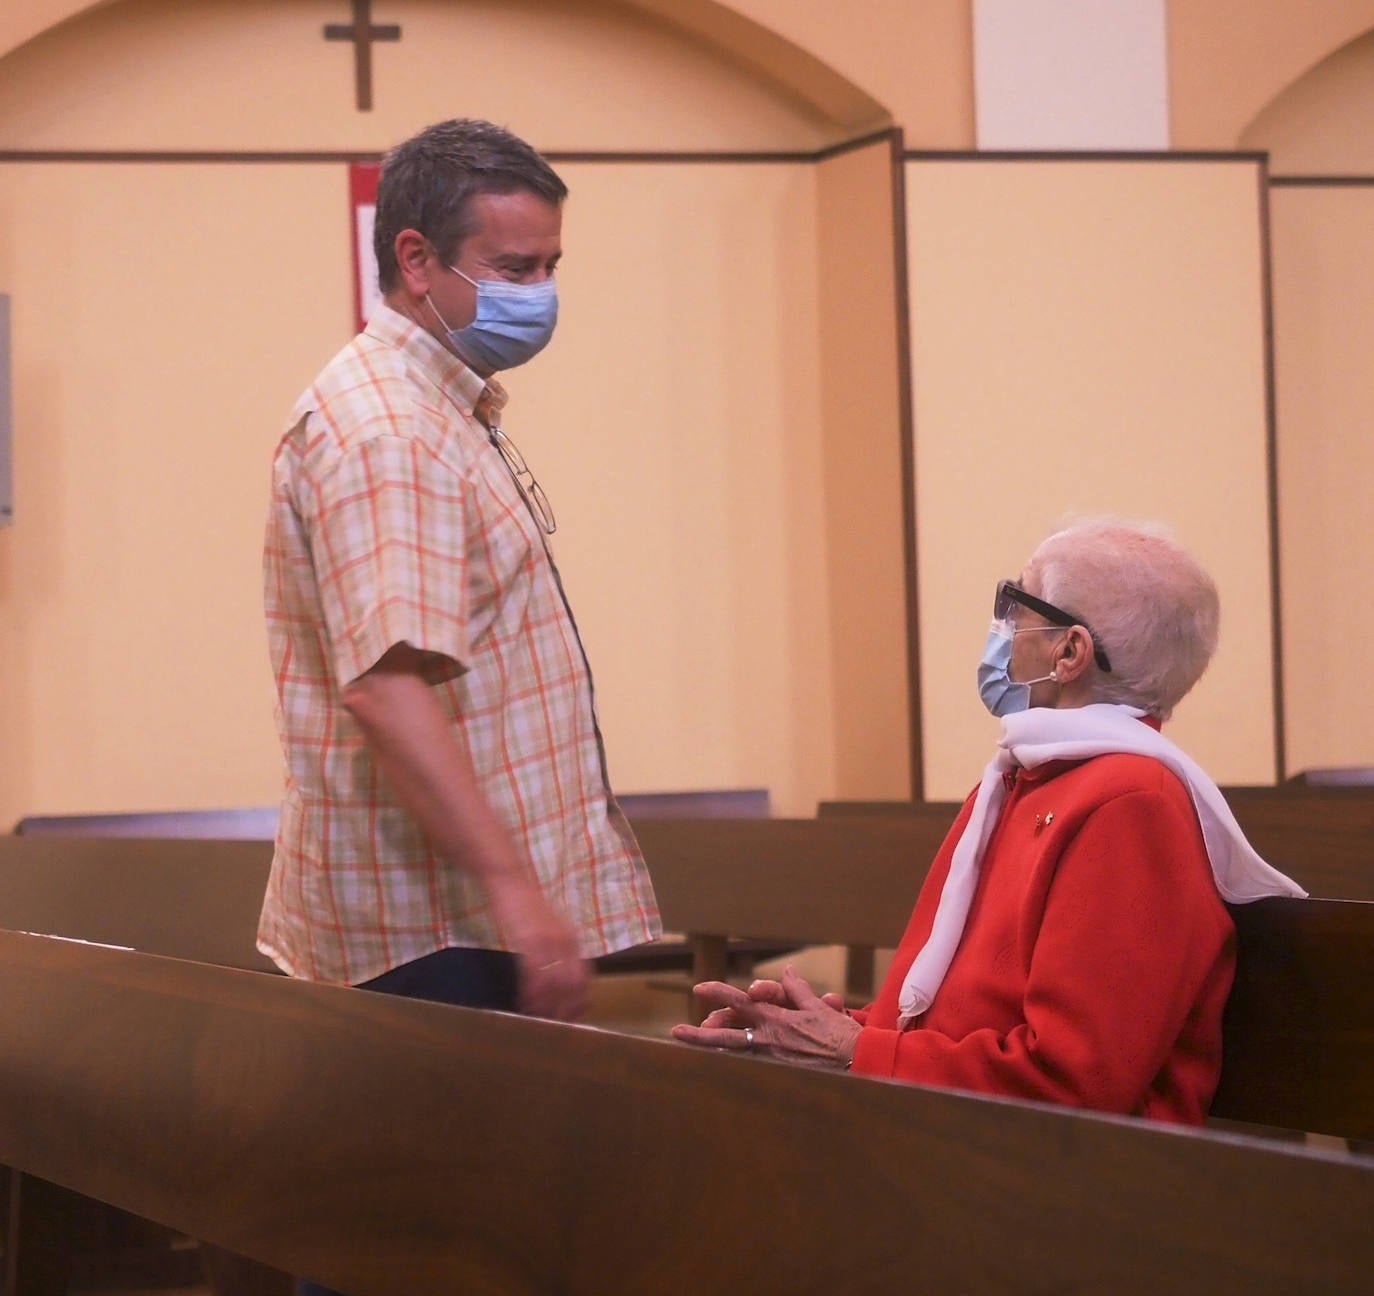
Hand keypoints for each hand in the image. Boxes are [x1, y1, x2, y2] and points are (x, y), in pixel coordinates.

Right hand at [487, 874, 588, 1020]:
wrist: (510, 882)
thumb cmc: (526, 906)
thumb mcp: (551, 928)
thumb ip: (557, 949)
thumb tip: (558, 978)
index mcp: (573, 939)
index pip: (584, 977)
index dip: (579, 1000)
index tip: (572, 1017)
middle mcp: (566, 941)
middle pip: (573, 985)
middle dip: (564, 1009)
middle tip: (554, 1025)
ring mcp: (549, 941)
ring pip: (554, 984)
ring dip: (546, 1005)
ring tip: (537, 1019)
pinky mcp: (529, 941)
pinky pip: (534, 975)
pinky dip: (531, 994)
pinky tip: (525, 1003)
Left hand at [670, 966, 860, 1068]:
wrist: (857, 1062)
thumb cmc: (840, 1033)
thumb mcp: (817, 1006)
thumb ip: (797, 990)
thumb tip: (787, 971)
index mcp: (776, 1018)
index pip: (740, 1001)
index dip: (718, 993)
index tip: (698, 989)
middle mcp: (768, 1038)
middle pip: (726, 1034)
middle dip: (700, 1035)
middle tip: (678, 1033)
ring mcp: (771, 1059)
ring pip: (734, 1053)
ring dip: (711, 1051)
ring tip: (690, 1050)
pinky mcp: (779, 1075)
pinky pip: (751, 1069)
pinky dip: (735, 1067)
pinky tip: (720, 1068)